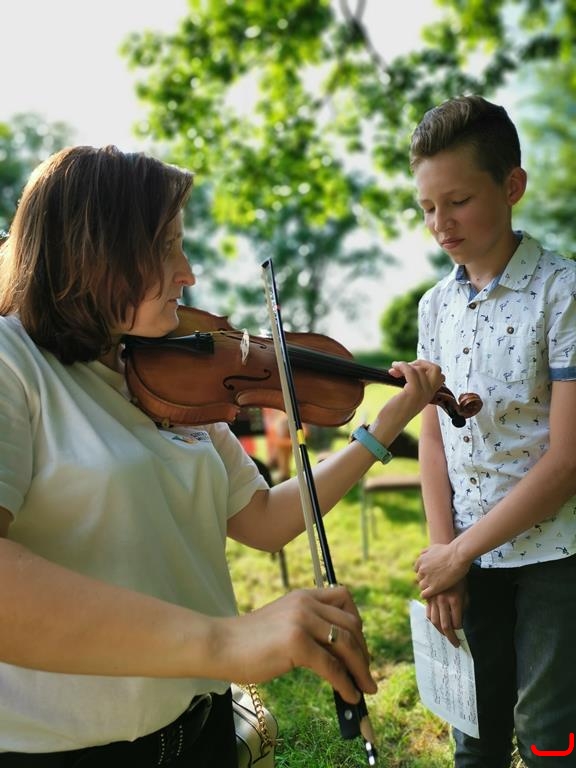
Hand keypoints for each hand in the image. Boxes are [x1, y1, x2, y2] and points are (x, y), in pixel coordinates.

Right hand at [216, 586, 376, 703]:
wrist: (220, 644)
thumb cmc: (248, 641)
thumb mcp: (283, 622)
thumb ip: (307, 626)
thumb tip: (337, 652)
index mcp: (303, 595)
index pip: (345, 598)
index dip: (357, 623)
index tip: (358, 645)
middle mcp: (306, 603)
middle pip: (351, 624)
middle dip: (363, 651)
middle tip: (365, 673)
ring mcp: (301, 621)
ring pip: (346, 644)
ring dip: (361, 669)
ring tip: (365, 687)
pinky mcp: (296, 643)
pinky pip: (332, 666)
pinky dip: (345, 682)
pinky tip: (349, 694)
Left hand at [387, 359, 444, 414]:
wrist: (388, 426)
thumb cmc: (394, 412)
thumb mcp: (409, 397)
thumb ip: (413, 385)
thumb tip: (408, 367)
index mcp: (429, 395)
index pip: (439, 375)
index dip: (425, 368)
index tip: (410, 370)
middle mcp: (429, 394)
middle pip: (436, 369)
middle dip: (420, 363)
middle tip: (406, 367)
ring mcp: (422, 393)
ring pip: (420, 369)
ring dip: (405, 364)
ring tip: (394, 370)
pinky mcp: (412, 393)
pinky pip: (411, 371)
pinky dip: (401, 366)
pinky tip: (393, 369)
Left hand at [414, 542, 469, 597]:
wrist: (458, 556)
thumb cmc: (449, 551)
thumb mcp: (433, 547)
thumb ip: (425, 552)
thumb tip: (420, 555)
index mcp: (421, 560)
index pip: (417, 569)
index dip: (424, 572)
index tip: (430, 574)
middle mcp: (422, 570)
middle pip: (419, 578)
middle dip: (426, 579)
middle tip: (434, 581)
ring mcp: (427, 579)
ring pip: (421, 586)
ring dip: (427, 587)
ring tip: (434, 589)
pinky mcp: (434, 587)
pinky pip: (424, 594)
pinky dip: (427, 595)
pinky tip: (433, 594)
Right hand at [425, 582, 466, 647]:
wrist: (449, 563)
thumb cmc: (460, 579)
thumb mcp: (465, 593)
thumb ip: (463, 607)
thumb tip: (459, 620)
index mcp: (455, 600)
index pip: (457, 622)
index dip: (459, 632)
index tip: (462, 637)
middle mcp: (443, 601)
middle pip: (445, 625)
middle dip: (450, 637)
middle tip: (455, 644)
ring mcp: (434, 599)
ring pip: (435, 621)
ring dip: (440, 631)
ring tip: (446, 635)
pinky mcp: (428, 597)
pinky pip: (428, 613)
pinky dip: (432, 621)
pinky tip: (437, 624)